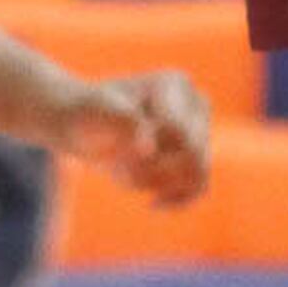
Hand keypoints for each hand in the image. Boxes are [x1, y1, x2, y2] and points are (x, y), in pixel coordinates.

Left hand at [51, 72, 214, 204]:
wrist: (87, 127)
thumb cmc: (90, 113)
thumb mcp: (96, 111)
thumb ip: (121, 120)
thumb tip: (148, 148)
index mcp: (175, 84)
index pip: (179, 133)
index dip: (147, 151)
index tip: (116, 144)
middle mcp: (195, 104)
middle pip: (191, 156)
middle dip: (153, 170)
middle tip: (118, 164)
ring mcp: (200, 131)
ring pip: (197, 176)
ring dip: (159, 184)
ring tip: (129, 174)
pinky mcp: (198, 156)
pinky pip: (199, 188)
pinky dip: (176, 200)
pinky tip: (151, 202)